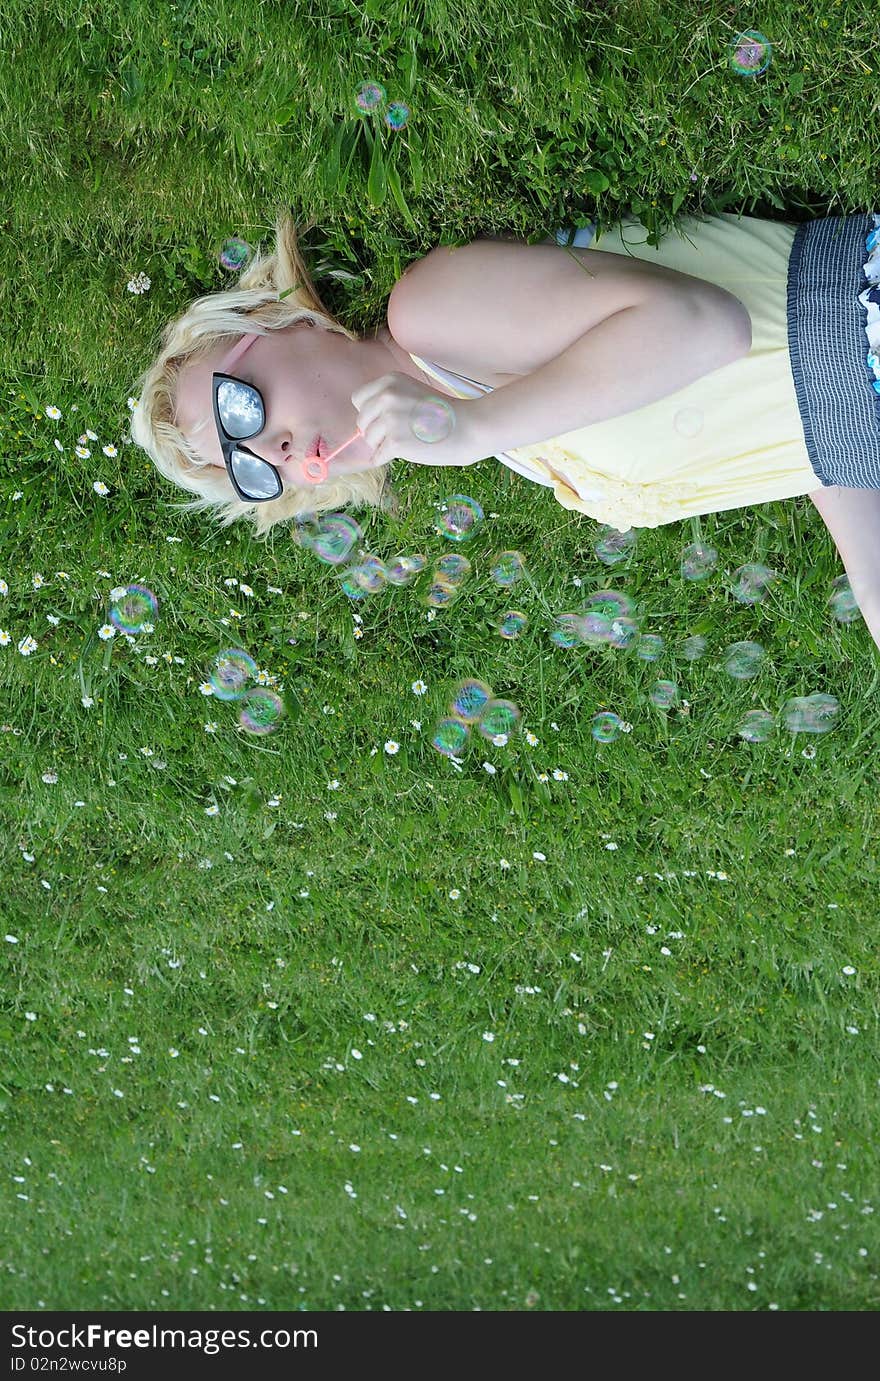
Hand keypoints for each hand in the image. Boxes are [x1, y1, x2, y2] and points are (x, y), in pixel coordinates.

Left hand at [350, 372, 481, 469]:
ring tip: (408, 440)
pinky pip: (377, 457)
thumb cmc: (443, 414)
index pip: (358, 399)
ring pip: (369, 440)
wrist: (468, 427)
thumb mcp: (412, 393)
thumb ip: (388, 401)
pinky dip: (388, 458)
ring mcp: (389, 419)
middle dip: (376, 431)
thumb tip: (362, 425)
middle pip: (361, 421)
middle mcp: (386, 397)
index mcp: (390, 381)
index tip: (388, 419)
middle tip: (402, 432)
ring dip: (384, 446)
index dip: (370, 413)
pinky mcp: (395, 441)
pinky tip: (408, 451)